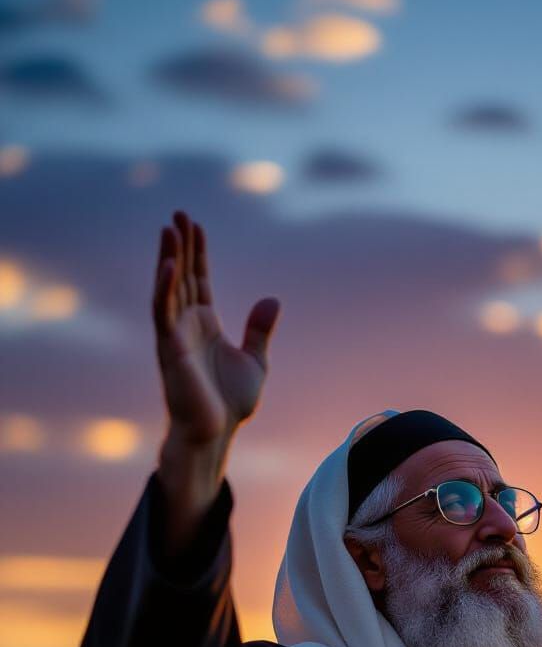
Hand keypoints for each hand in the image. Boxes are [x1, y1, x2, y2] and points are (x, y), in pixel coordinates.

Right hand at [152, 210, 280, 445]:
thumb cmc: (230, 403)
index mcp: (205, 324)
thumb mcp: (255, 360)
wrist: (216, 432)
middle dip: (180, 245)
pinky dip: (164, 288)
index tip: (195, 225)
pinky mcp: (170, 348)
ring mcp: (175, 335)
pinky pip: (163, 312)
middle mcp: (186, 325)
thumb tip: (272, 298)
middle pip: (181, 275)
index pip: (198, 279)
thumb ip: (259, 330)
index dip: (197, 252)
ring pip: (168, 287)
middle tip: (178, 213)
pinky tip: (168, 265)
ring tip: (169, 228)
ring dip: (168, 258)